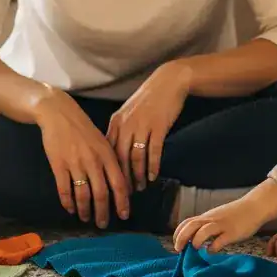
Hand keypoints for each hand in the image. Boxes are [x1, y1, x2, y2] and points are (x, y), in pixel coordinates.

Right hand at [35, 90, 129, 227]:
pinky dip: (67, 202)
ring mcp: (75, 164)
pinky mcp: (58, 165)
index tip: (123, 215)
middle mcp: (93, 161)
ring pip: (82, 195)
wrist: (59, 114)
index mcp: (107, 155)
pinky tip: (70, 208)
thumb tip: (119, 185)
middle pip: (101, 194)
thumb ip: (111, 162)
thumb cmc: (83, 129)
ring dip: (85, 210)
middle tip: (103, 224)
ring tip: (85, 218)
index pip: (119, 184)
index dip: (122, 202)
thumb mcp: (103, 141)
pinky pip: (64, 189)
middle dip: (103, 212)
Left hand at [106, 62, 189, 190]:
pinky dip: (153, 166)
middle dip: (122, 179)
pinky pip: (153, 152)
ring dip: (138, 175)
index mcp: (116, 123)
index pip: (108, 152)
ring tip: (141, 187)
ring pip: (136, 157)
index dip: (109, 171)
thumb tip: (116, 154)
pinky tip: (154, 176)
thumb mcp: (128, 113)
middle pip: (120, 159)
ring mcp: (142, 126)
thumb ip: (121, 131)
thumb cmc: (148, 99)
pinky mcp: (158, 127)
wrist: (168, 82)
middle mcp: (126, 125)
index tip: (111, 185)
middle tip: (125, 194)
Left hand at [173, 196, 267, 253]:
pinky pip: (220, 240)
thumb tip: (195, 238)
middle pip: (191, 226)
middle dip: (181, 238)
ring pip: (204, 231)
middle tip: (179, 250)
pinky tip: (212, 251)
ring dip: (196, 240)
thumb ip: (207, 225)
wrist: (254, 207)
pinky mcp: (232, 232)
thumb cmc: (235, 214)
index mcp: (207, 217)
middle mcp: (211, 220)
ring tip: (195, 248)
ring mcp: (222, 225)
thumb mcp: (217, 217)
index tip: (176, 244)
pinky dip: (213, 247)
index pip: (187, 222)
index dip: (178, 233)